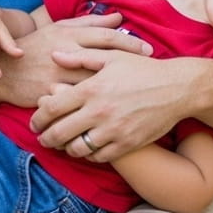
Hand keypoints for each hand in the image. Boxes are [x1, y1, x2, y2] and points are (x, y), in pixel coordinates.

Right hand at [0, 14, 152, 109]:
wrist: (3, 69)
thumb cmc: (36, 46)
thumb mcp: (60, 28)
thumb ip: (90, 23)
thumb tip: (118, 17)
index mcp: (68, 34)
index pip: (105, 36)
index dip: (129, 42)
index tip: (149, 50)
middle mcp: (64, 54)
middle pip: (103, 60)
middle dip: (128, 67)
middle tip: (150, 74)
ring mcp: (55, 76)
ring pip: (90, 84)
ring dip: (113, 90)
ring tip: (135, 95)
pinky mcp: (48, 95)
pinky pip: (74, 104)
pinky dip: (92, 107)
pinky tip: (110, 113)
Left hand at [32, 50, 194, 161]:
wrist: (177, 88)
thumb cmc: (143, 70)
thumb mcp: (112, 57)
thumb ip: (80, 57)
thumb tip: (54, 55)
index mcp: (91, 88)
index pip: (51, 107)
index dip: (38, 118)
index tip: (35, 122)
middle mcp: (99, 111)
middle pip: (59, 132)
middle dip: (46, 138)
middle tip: (43, 139)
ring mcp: (113, 130)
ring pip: (77, 148)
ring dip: (66, 148)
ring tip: (64, 145)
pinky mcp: (127, 144)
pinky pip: (99, 157)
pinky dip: (89, 155)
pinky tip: (87, 148)